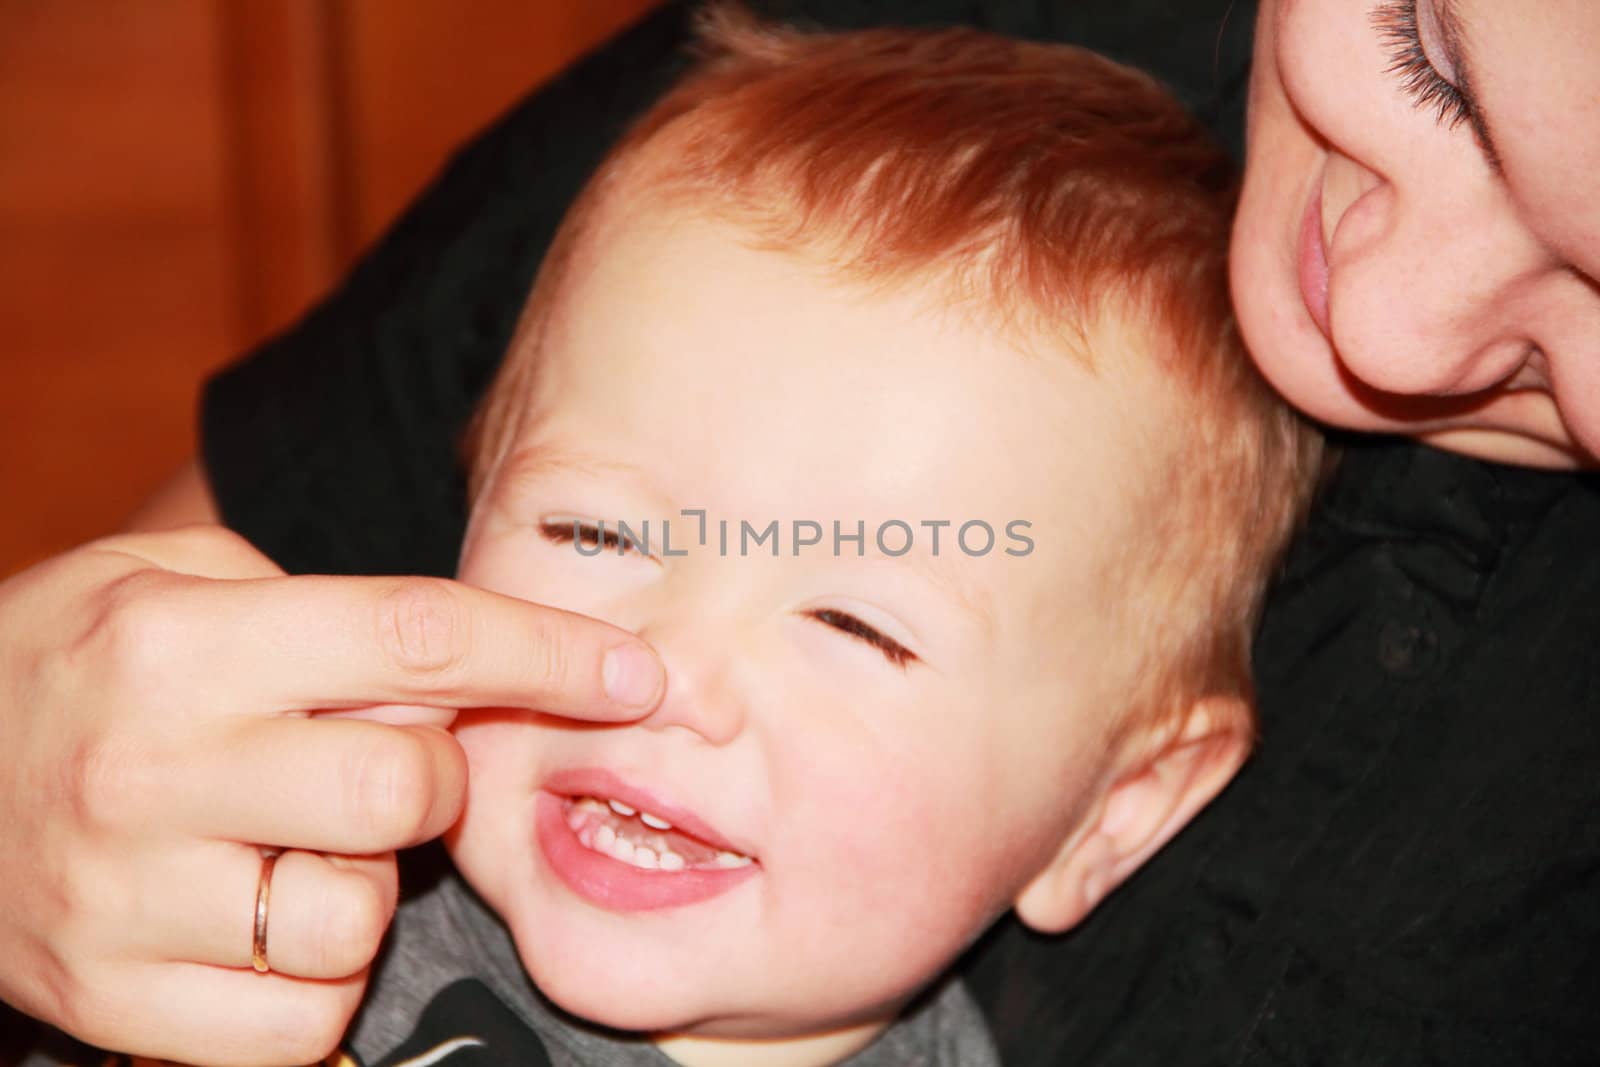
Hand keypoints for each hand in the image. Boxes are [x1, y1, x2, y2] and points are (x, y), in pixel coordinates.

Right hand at [0, 525, 662, 1064]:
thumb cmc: (68, 669)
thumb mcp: (167, 585)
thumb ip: (315, 609)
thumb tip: (465, 666)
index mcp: (181, 644)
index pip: (418, 638)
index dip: (549, 653)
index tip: (635, 673)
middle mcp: (153, 769)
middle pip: (407, 789)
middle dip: (432, 778)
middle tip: (379, 764)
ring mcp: (128, 899)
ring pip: (360, 916)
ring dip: (364, 883)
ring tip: (287, 845)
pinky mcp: (117, 1002)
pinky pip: (302, 1021)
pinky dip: (315, 980)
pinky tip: (261, 920)